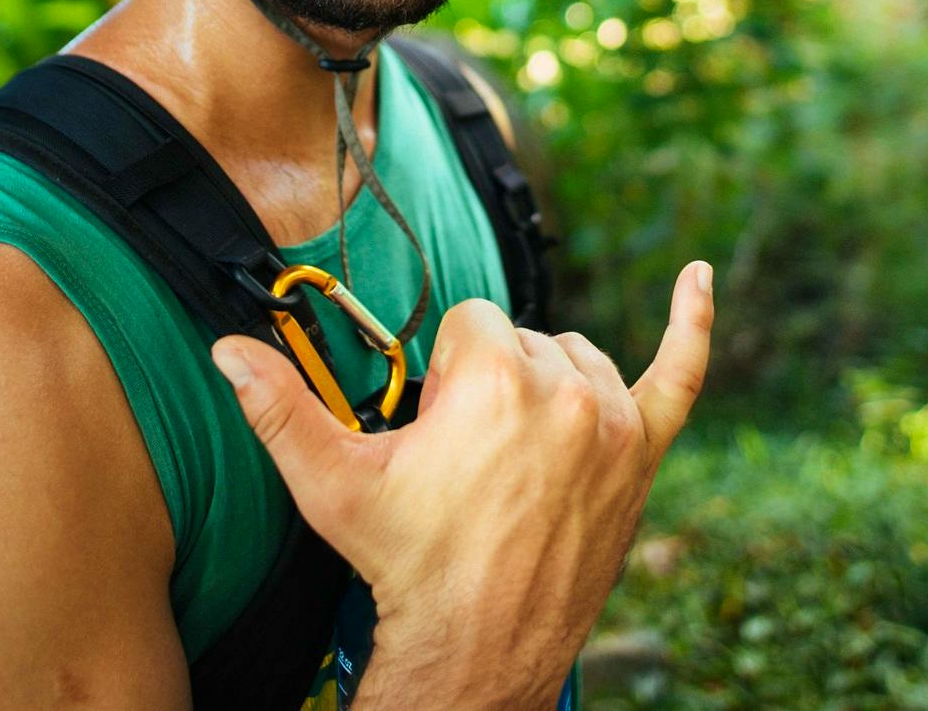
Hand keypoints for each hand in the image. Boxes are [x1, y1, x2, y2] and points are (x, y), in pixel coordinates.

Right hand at [209, 260, 713, 707]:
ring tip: (515, 456)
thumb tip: (227, 351)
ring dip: (549, 387)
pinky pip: (681, 374)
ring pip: (578, 359)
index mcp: (496, 375)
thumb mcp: (333, 483)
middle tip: (467, 464)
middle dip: (491, 385)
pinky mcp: (645, 453)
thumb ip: (281, 408)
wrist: (476, 648)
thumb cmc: (405, 562)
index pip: (471, 322)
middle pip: (523, 338)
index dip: (445, 376)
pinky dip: (692, 325)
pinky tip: (700, 278)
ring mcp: (616, 422)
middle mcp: (566, 388)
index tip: (437, 432)